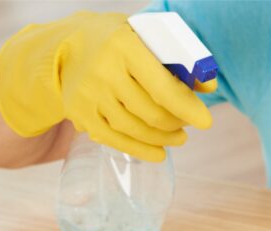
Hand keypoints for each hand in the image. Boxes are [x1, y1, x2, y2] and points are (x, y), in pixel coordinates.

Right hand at [0, 11, 213, 160]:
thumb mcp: (143, 37)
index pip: (163, 87)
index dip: (188, 109)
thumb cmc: (115, 42)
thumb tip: (207, 87)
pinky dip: (142, 150)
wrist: (63, 47)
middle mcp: (104, 71)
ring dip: (164, 138)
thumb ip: (176, 59)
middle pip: (152, 113)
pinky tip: (159, 152)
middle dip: (177, 123)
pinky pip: (116, 140)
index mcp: (124, 47)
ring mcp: (89, 95)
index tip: (206, 122)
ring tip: (178, 136)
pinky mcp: (80, 114)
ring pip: (136, 130)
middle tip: (188, 124)